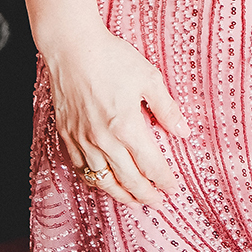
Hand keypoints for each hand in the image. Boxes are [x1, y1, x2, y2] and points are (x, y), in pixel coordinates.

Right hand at [43, 24, 190, 212]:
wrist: (72, 48)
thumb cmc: (111, 58)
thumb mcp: (148, 77)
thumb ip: (166, 108)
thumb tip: (183, 132)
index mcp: (127, 127)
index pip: (151, 165)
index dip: (163, 180)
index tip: (173, 188)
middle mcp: (104, 140)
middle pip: (129, 180)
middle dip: (146, 195)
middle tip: (158, 203)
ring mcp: (83, 140)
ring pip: (104, 180)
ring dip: (121, 195)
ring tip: (134, 202)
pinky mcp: (68, 136)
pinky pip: (82, 169)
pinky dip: (96, 181)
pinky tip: (104, 183)